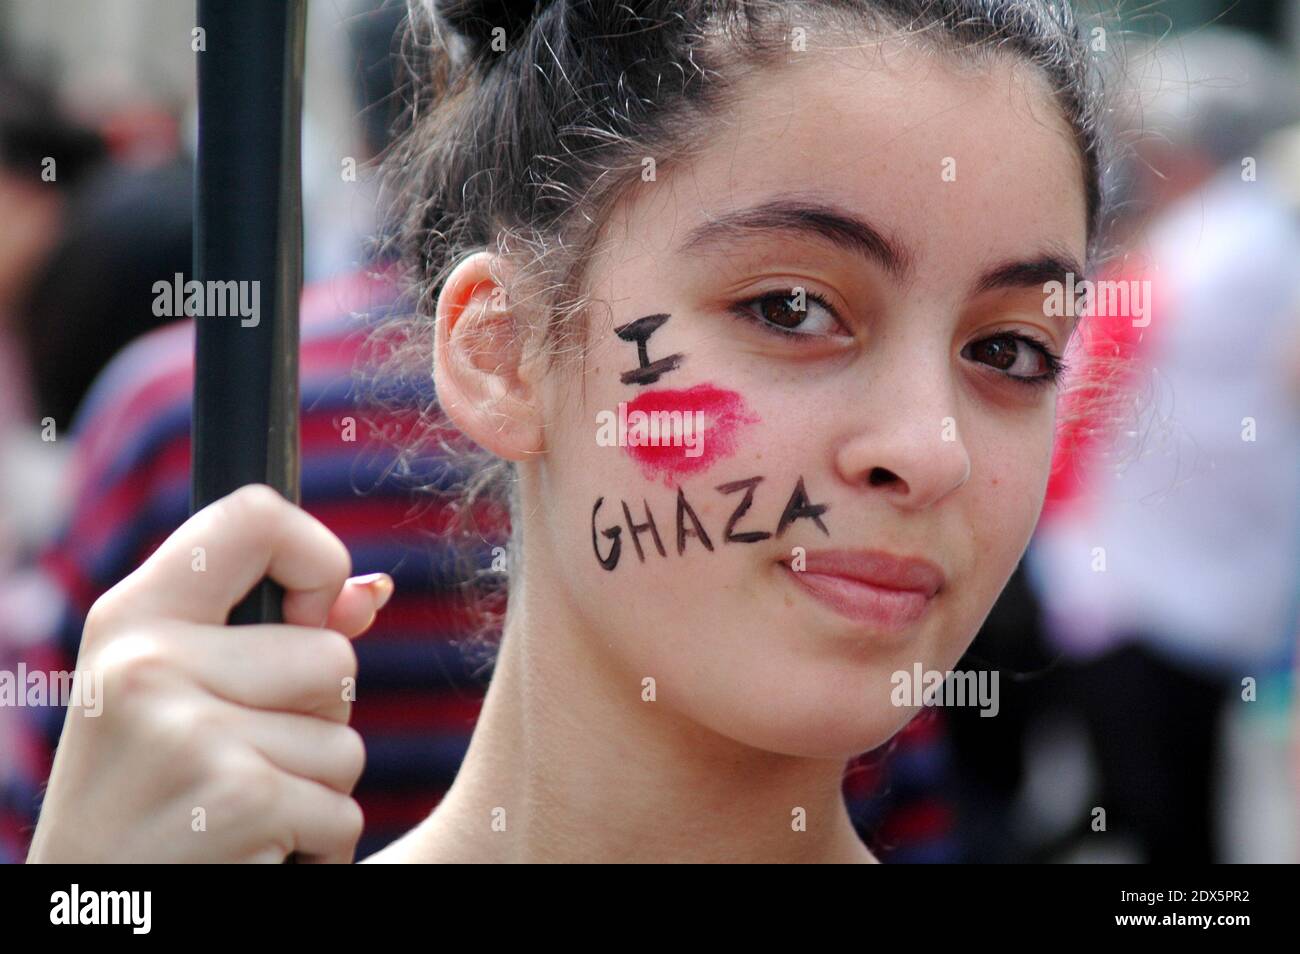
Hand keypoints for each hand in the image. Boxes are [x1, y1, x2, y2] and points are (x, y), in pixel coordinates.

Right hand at [26, 484, 392, 862]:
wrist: (92, 908)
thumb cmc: (148, 797)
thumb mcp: (180, 696)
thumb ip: (275, 635)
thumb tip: (372, 589)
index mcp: (132, 618)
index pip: (253, 516)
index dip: (317, 556)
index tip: (311, 611)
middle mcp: (149, 664)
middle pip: (334, 654)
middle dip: (317, 720)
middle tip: (238, 761)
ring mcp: (190, 732)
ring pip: (347, 741)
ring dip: (315, 789)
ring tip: (237, 811)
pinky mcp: (238, 799)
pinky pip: (343, 810)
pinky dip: (316, 844)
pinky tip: (249, 854)